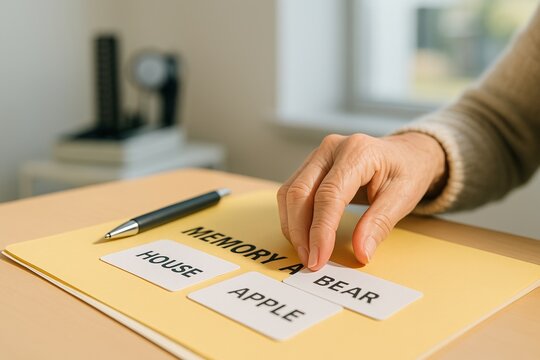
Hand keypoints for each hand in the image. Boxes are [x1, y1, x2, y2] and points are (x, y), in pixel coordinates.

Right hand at [277, 132, 446, 269]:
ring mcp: (318, 155)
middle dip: (300, 231)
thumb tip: (361, 253)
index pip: (329, 195)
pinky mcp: (310, 165)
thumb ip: (379, 224)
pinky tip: (303, 236)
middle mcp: (331, 148)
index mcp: (357, 151)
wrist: (406, 153)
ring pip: (290, 192)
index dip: (321, 230)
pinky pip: (291, 192)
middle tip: (309, 261)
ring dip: (292, 226)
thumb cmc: (407, 172)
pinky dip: (293, 217)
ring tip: (306, 252)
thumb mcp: (404, 197)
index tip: (319, 258)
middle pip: (300, 192)